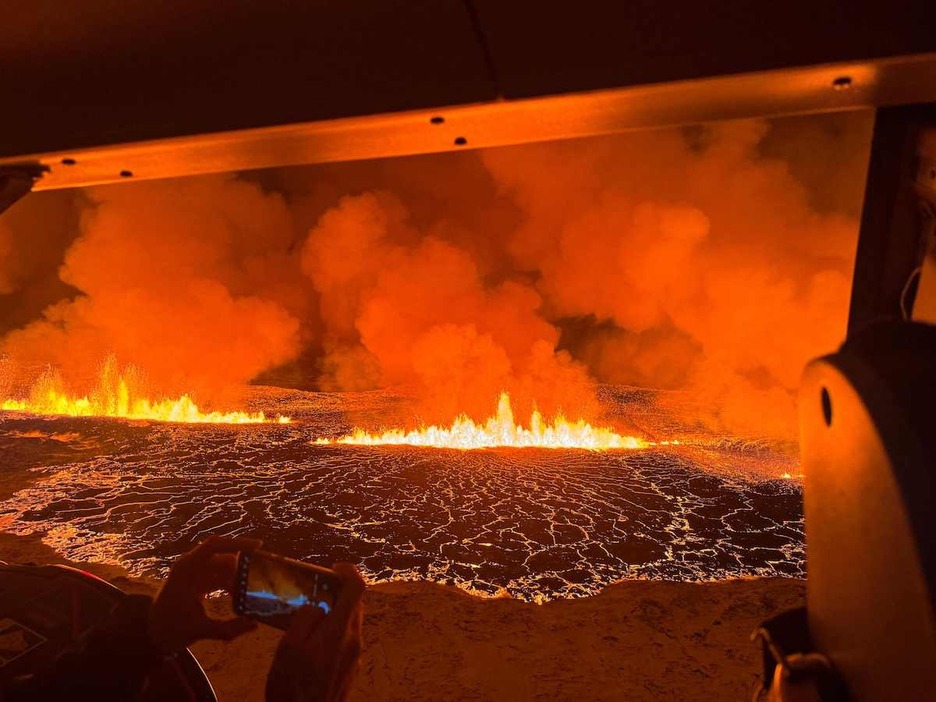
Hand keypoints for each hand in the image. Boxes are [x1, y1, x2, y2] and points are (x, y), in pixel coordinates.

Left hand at [148, 535, 261, 653]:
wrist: (150, 634)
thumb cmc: (169, 630)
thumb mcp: (199, 631)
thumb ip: (228, 629)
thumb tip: (255, 625)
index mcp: (186, 571)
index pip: (213, 546)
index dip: (236, 543)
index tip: (258, 546)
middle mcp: (190, 566)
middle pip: (223, 556)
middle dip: (243, 564)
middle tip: (264, 574)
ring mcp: (194, 572)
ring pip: (224, 566)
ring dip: (238, 575)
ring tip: (256, 587)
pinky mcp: (198, 579)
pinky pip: (220, 574)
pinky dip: (231, 582)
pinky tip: (242, 594)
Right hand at [266, 563, 364, 701]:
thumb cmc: (292, 687)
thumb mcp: (289, 646)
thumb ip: (305, 618)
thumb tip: (316, 607)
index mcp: (339, 630)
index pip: (356, 587)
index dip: (347, 571)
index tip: (333, 569)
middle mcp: (353, 641)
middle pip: (355, 604)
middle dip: (338, 593)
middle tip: (314, 593)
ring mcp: (355, 657)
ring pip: (350, 623)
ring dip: (335, 614)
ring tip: (309, 621)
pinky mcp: (351, 670)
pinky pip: (346, 641)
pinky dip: (334, 633)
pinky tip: (313, 646)